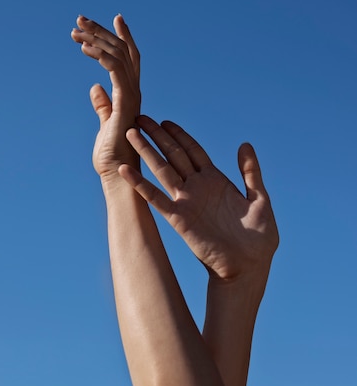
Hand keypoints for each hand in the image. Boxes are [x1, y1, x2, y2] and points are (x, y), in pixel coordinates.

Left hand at [71, 15, 140, 178]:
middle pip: (123, 51)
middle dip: (102, 31)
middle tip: (80, 20)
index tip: (113, 18)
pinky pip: (115, 69)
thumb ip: (102, 105)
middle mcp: (133, 91)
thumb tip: (94, 88)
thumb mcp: (104, 123)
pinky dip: (100, 54)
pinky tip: (83, 48)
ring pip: (118, 55)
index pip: (129, 58)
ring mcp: (131, 96)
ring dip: (96, 39)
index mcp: (129, 94)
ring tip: (75, 31)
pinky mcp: (125, 102)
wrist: (117, 173)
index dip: (122, 36)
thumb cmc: (111, 155)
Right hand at [119, 116, 278, 280]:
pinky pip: (156, 198)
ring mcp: (186, 201)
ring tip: (130, 133)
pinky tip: (126, 171)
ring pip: (162, 170)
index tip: (164, 121)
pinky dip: (140, 185)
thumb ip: (250, 172)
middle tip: (140, 119)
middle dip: (157, 136)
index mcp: (215, 180)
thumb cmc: (258, 237)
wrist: (250, 266)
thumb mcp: (259, 199)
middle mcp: (197, 187)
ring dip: (146, 152)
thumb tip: (245, 144)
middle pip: (173, 154)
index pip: (193, 150)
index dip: (179, 135)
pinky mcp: (179, 219)